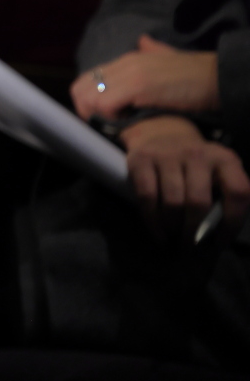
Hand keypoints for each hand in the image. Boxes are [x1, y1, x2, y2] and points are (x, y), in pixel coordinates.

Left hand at [70, 36, 221, 119]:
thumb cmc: (193, 76)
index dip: (88, 100)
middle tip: (103, 124)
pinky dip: (109, 116)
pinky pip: (105, 103)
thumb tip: (143, 40)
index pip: (88, 79)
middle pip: (80, 87)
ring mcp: (130, 73)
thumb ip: (151, 51)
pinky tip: (126, 121)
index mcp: (126, 59)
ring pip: (89, 95)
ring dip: (97, 114)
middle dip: (86, 110)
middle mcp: (123, 64)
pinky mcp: (139, 85)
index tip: (99, 116)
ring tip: (115, 123)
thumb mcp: (166, 59)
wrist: (217, 77)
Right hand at [121, 115, 249, 242]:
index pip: (238, 192)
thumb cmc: (196, 166)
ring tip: (174, 238)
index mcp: (225, 159)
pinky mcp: (141, 159)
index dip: (232, 222)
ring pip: (172, 202)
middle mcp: (197, 154)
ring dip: (173, 228)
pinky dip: (152, 221)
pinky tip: (158, 233)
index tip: (220, 242)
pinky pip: (147, 197)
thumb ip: (225, 198)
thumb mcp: (219, 173)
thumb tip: (217, 239)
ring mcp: (167, 154)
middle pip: (198, 202)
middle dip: (194, 232)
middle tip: (191, 246)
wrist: (161, 133)